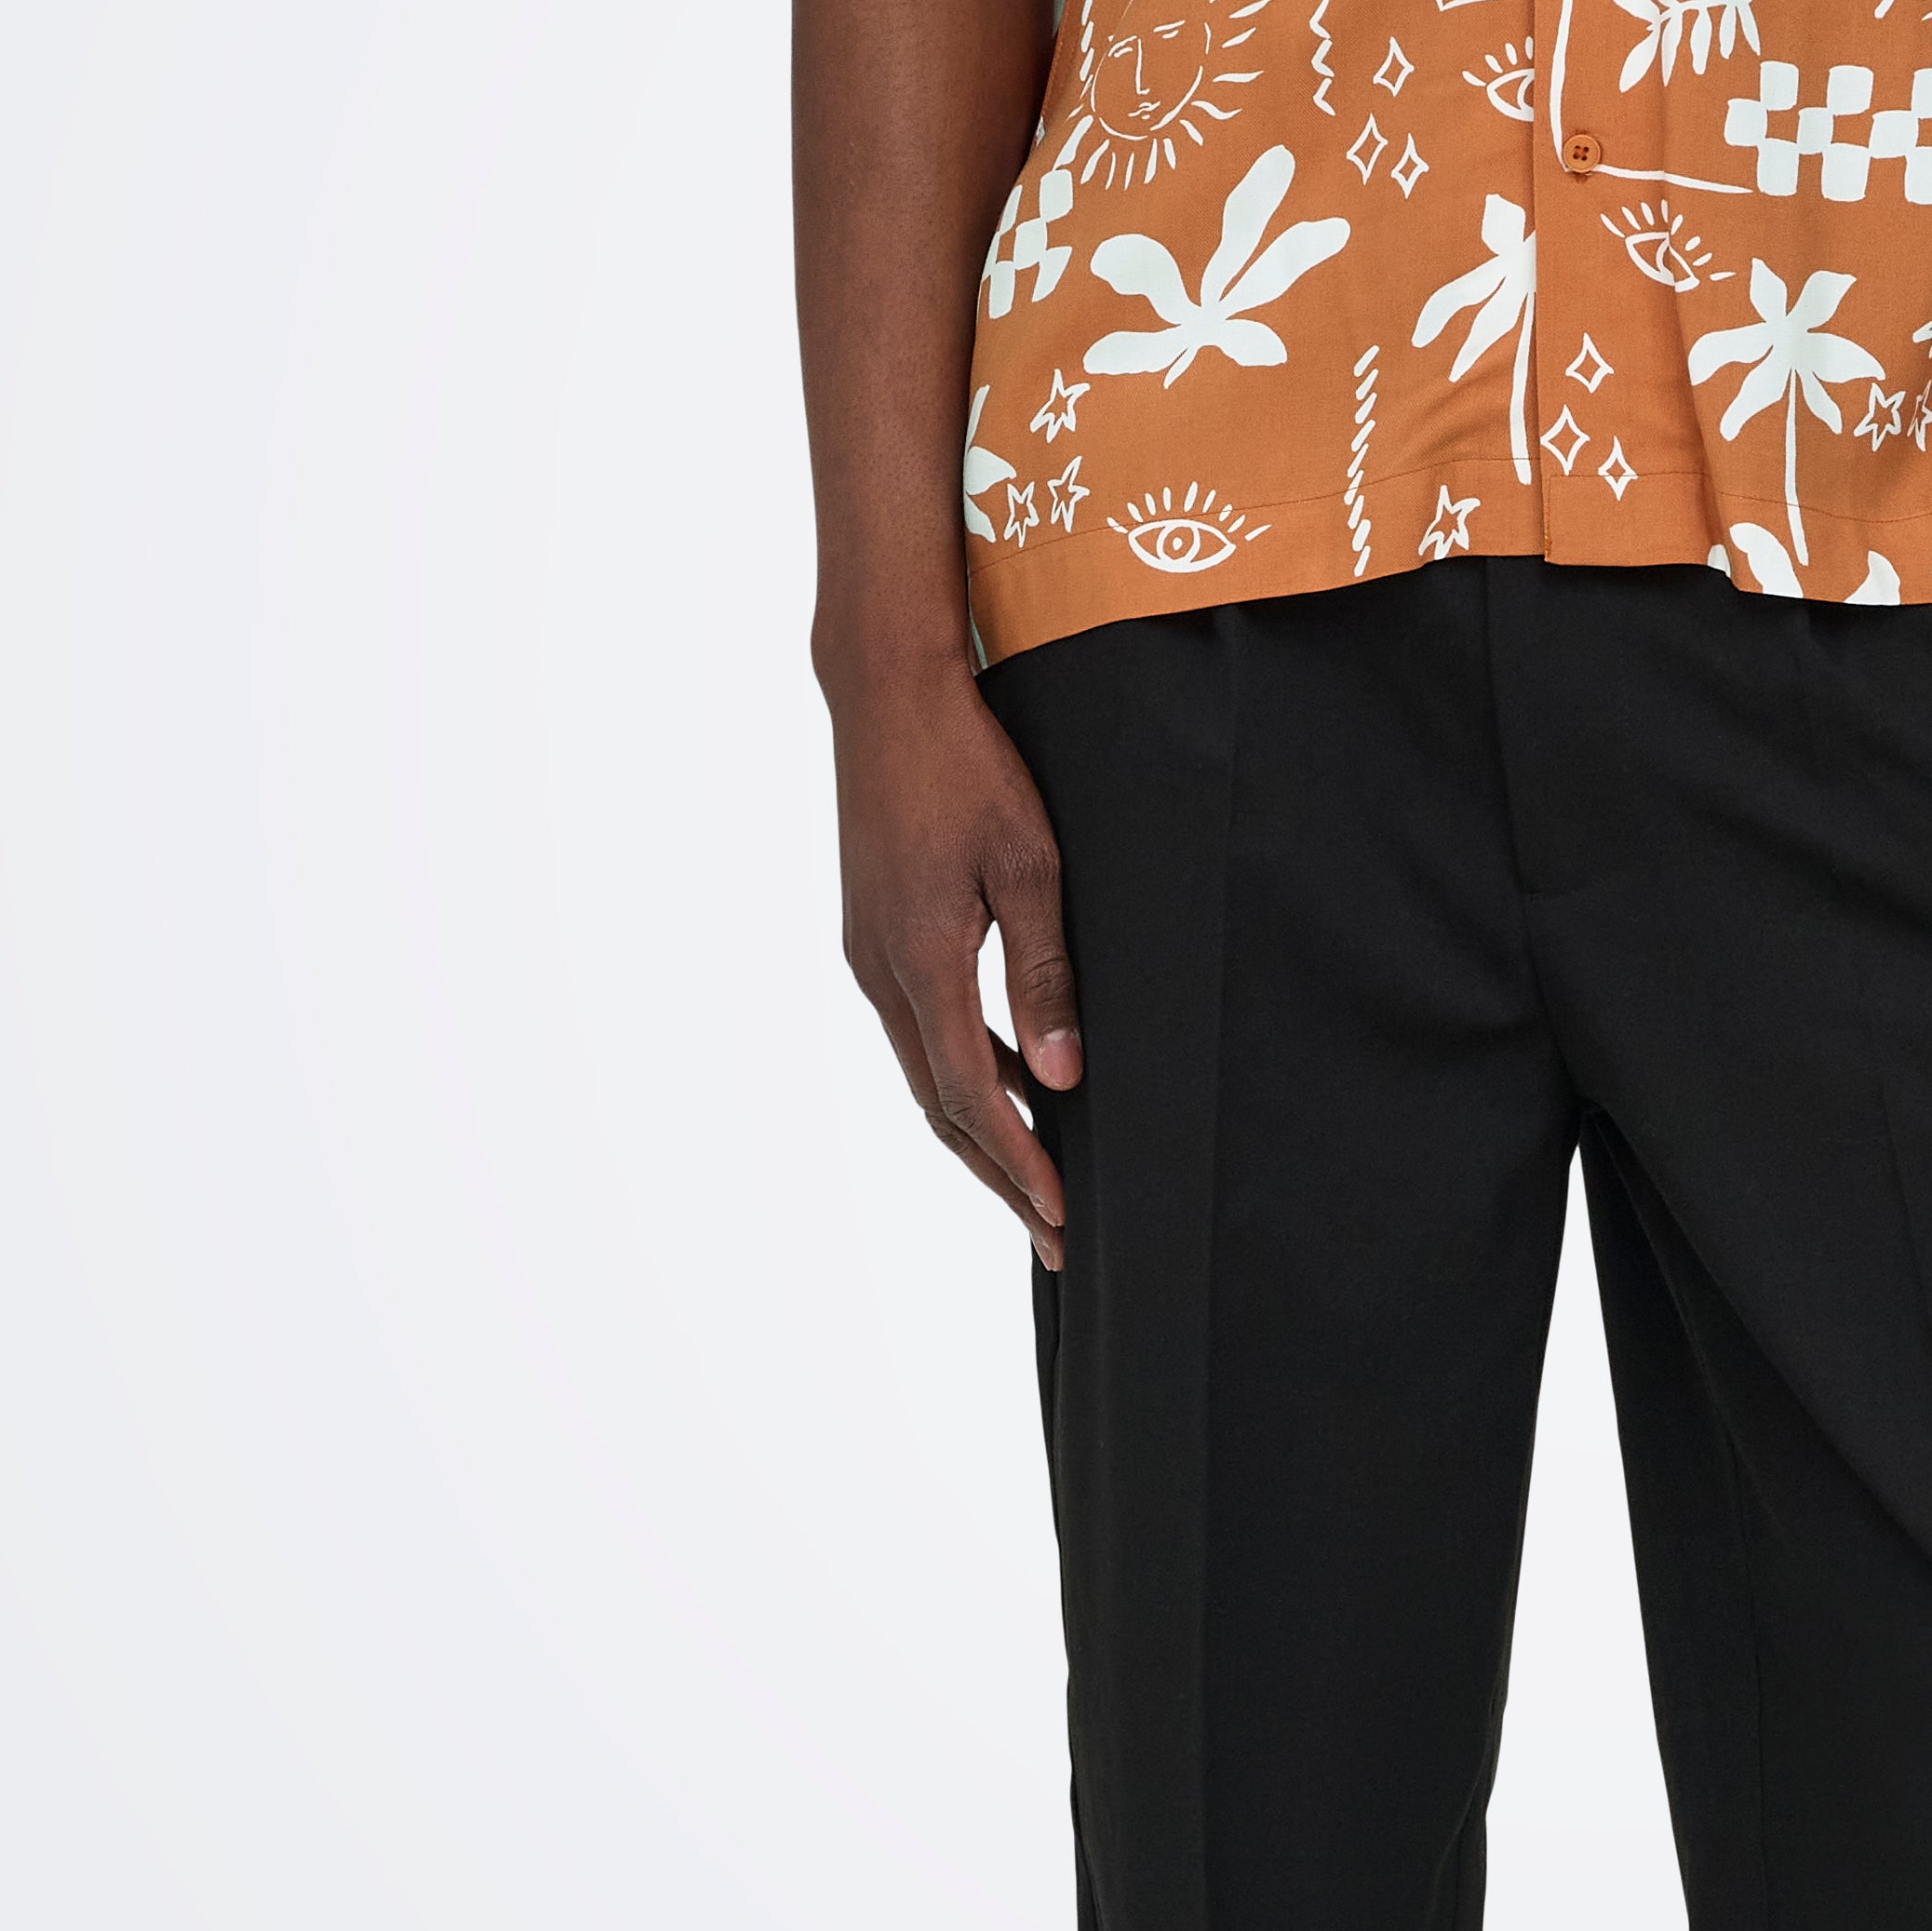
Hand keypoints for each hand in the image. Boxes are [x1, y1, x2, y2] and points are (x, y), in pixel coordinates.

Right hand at [829, 651, 1083, 1263]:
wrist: (887, 695)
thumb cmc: (970, 767)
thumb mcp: (1030, 866)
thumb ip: (1046, 974)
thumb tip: (1062, 1077)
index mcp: (920, 962)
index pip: (970, 1097)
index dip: (1017, 1165)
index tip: (1059, 1218)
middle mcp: (880, 971)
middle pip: (940, 1105)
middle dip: (998, 1174)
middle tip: (1052, 1235)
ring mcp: (869, 953)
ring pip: (925, 1070)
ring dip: (979, 1127)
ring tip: (1034, 1177)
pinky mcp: (874, 932)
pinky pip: (920, 1027)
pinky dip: (963, 1071)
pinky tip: (1011, 1077)